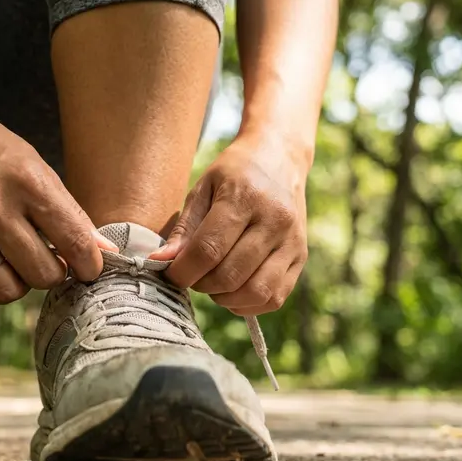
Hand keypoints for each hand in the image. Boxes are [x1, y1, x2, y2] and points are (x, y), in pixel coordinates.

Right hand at [0, 104, 116, 304]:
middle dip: (53, 274)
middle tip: (47, 260)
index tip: (88, 268)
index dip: (89, 265)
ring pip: (5, 291)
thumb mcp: (39, 170)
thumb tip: (105, 253)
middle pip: (42, 274)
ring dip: (18, 285)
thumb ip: (71, 214)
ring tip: (16, 265)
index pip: (74, 242)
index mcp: (28, 184)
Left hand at [150, 130, 309, 315]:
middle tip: (192, 275)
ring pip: (255, 292)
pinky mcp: (301, 257)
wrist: (280, 157)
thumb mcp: (203, 187)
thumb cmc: (235, 172)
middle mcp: (274, 221)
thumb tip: (160, 262)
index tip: (170, 273)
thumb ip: (184, 228)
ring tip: (213, 282)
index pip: (208, 250)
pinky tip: (234, 289)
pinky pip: (274, 297)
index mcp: (244, 198)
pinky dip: (248, 303)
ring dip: (224, 298)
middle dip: (201, 285)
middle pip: (230, 275)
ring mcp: (292, 241)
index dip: (183, 271)